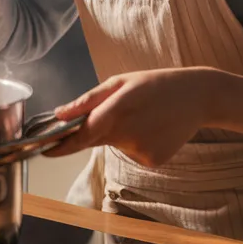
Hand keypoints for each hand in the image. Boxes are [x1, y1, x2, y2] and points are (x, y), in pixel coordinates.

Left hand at [46, 68, 214, 167]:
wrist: (198, 97)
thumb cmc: (155, 84)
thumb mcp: (121, 82)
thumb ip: (88, 100)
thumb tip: (59, 114)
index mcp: (117, 109)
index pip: (81, 134)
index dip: (60, 145)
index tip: (44, 151)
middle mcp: (128, 134)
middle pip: (96, 139)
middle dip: (95, 131)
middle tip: (118, 113)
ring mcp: (141, 151)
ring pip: (116, 146)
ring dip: (120, 134)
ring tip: (144, 115)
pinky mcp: (153, 161)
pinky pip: (133, 154)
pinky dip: (137, 143)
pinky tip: (154, 128)